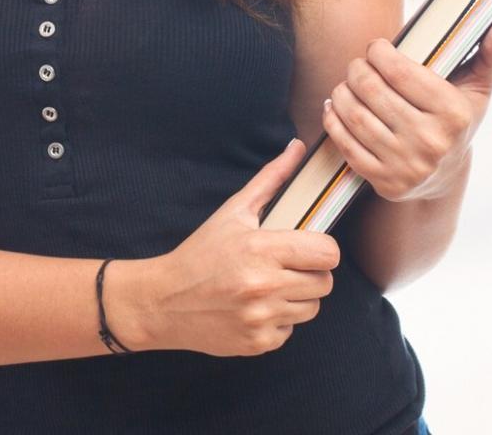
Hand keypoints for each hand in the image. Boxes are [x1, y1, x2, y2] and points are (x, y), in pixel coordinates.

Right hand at [123, 139, 339, 356]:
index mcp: (262, 249)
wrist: (162, 301)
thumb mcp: (234, 212)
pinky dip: (278, 321)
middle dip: (310, 273)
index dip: (322, 249)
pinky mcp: (257, 343)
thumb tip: (297, 148)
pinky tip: (255, 308)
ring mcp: (261, 317)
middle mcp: (264, 285)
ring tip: (270, 286)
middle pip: (325, 283)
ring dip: (297, 298)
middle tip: (286, 267)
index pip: (328, 253)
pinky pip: (290, 331)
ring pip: (312, 308)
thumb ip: (271, 179)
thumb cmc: (200, 252)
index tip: (308, 248)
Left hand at [322, 22, 491, 202]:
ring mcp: (406, 165)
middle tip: (357, 65)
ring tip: (346, 83)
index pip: (400, 72)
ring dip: (342, 93)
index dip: (379, 53)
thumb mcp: (478, 89)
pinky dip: (334, 122)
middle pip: (373, 91)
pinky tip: (335, 107)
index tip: (376, 47)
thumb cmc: (458, 121)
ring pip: (356, 117)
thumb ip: (490, 56)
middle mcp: (430, 142)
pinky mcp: (385, 182)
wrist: (446, 176)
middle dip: (357, 70)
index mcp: (453, 114)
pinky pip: (347, 146)